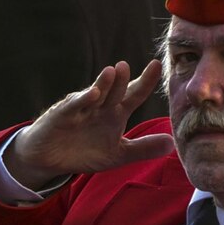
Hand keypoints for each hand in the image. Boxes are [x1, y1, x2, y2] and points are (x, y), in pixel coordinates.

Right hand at [5, 60, 173, 188]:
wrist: (51, 160)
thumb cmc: (85, 152)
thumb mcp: (118, 154)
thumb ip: (144, 148)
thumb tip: (172, 143)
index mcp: (115, 113)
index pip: (133, 94)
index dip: (145, 81)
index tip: (157, 66)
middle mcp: (100, 106)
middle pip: (115, 90)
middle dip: (123, 78)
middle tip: (134, 64)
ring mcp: (81, 109)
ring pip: (95, 93)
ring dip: (105, 83)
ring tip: (115, 70)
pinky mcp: (62, 116)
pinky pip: (74, 107)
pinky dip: (82, 100)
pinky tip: (93, 94)